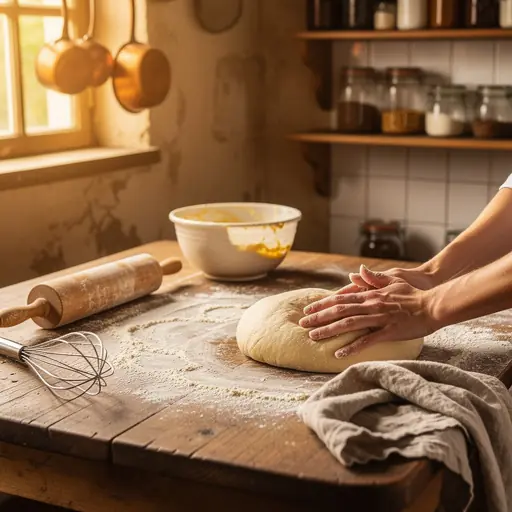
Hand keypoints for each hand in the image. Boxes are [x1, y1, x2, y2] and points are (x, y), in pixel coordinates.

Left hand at [299, 265, 438, 357]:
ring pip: (348, 324)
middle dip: (319, 317)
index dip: (322, 304)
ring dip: (329, 330)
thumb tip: (355, 272)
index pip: (340, 299)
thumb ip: (373, 278)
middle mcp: (370, 305)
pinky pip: (367, 340)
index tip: (308, 309)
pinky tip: (339, 353)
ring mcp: (379, 318)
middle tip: (302, 324)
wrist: (434, 304)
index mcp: (370, 295)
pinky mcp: (389, 332)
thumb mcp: (392, 281)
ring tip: (313, 337)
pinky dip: (352, 347)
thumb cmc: (414, 293)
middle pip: (339, 311)